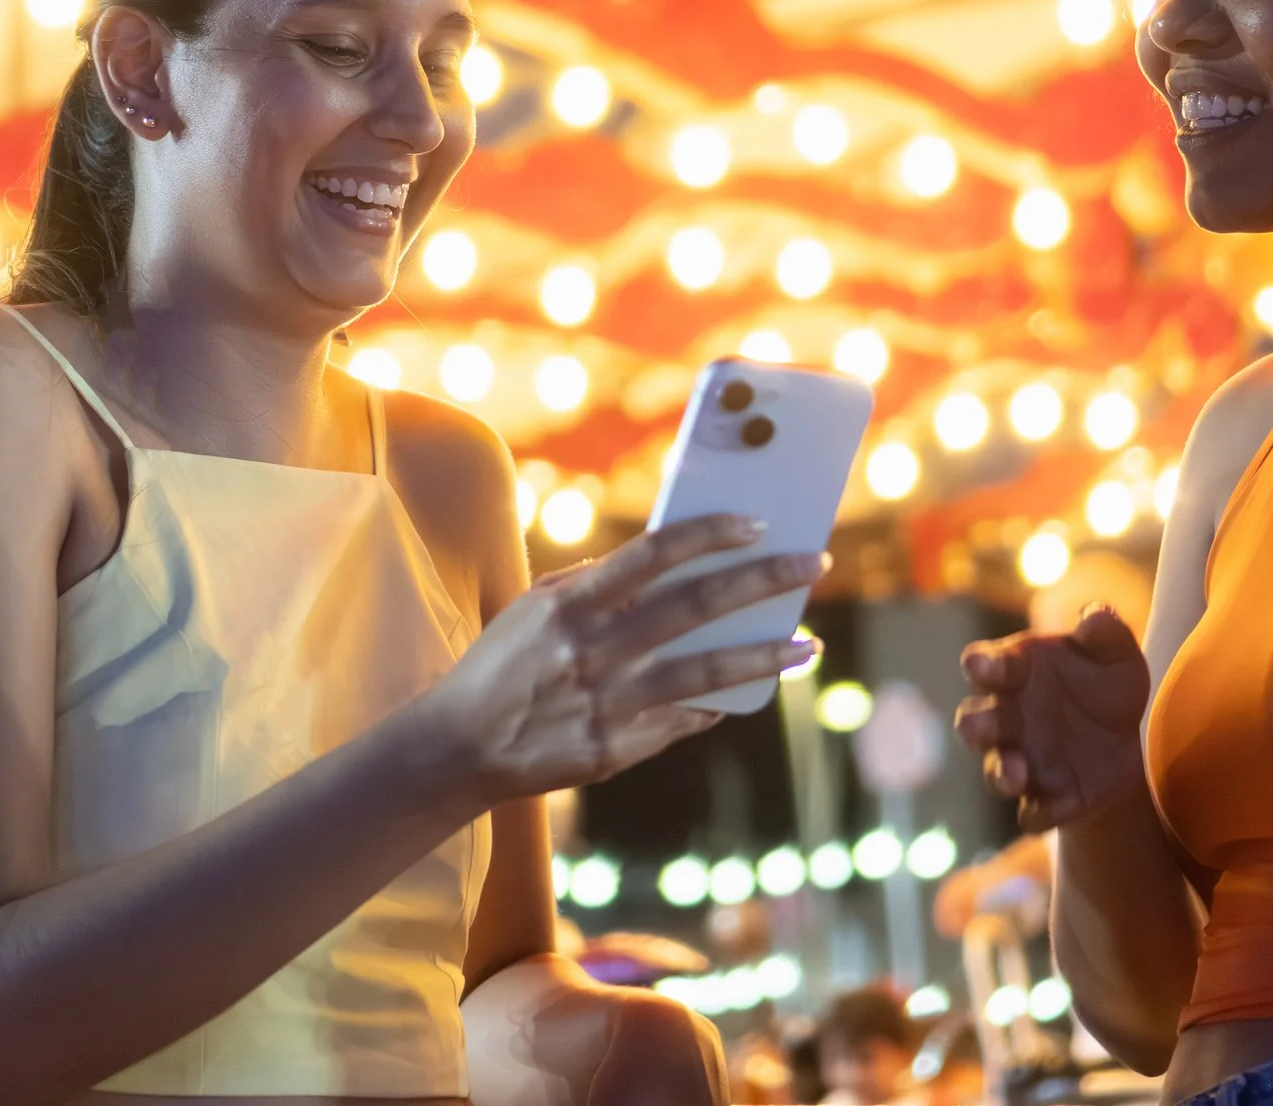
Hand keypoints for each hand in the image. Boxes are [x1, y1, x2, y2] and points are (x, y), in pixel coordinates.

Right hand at [420, 514, 821, 803]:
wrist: (458, 747)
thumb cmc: (499, 665)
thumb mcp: (533, 608)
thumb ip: (590, 582)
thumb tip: (656, 565)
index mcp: (571, 605)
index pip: (653, 554)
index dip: (708, 534)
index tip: (756, 522)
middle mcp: (595, 650)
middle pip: (695, 606)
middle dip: (761, 581)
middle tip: (814, 564)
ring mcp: (608, 704)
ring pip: (705, 674)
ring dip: (764, 656)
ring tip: (809, 645)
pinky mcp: (614, 749)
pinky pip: (678, 723)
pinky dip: (709, 707)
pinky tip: (739, 696)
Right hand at [955, 604, 1149, 831]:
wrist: (1124, 741)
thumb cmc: (1104, 684)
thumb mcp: (1115, 654)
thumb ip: (1105, 632)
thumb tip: (1096, 614)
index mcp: (1015, 671)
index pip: (985, 664)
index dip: (982, 664)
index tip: (982, 665)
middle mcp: (1007, 717)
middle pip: (976, 721)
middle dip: (974, 724)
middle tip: (975, 727)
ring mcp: (1021, 759)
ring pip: (995, 770)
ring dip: (1001, 773)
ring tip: (1015, 773)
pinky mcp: (1046, 797)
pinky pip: (1032, 811)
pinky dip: (1038, 813)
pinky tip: (1050, 810)